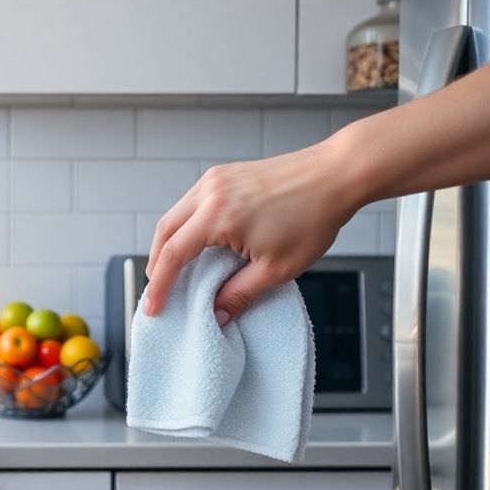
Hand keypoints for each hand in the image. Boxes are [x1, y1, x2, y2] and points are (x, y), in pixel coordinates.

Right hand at [144, 141, 362, 322]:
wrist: (336, 175)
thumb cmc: (313, 217)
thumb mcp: (277, 269)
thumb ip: (240, 294)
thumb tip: (217, 314)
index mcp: (218, 217)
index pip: (172, 255)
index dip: (158, 285)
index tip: (153, 307)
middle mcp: (209, 193)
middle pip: (164, 232)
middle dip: (155, 263)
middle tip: (158, 289)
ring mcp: (215, 180)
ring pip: (174, 214)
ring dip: (168, 243)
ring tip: (174, 268)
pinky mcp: (224, 174)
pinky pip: (191, 202)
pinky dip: (184, 225)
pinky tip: (195, 241)